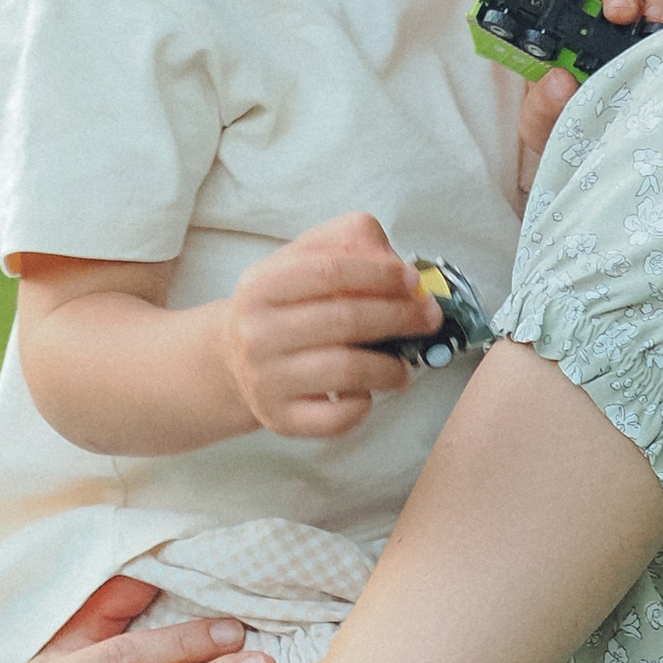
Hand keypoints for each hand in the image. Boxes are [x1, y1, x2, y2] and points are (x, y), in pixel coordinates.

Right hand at [220, 213, 436, 438]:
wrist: (232, 362)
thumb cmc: (285, 308)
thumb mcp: (301, 262)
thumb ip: (346, 243)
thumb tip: (393, 261)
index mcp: (261, 285)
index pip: (328, 271)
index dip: (379, 274)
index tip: (413, 281)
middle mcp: (257, 333)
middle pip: (344, 320)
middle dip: (399, 317)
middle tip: (429, 319)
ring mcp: (266, 380)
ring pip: (345, 371)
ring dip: (390, 367)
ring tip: (405, 366)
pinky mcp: (281, 419)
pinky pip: (335, 418)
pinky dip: (362, 406)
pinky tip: (366, 393)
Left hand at [518, 0, 662, 198]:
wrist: (623, 160)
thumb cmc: (576, 136)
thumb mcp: (547, 129)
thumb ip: (541, 109)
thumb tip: (558, 80)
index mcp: (552, 27)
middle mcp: (586, 12)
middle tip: (603, 12)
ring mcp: (627, 15)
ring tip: (632, 21)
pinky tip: (662, 27)